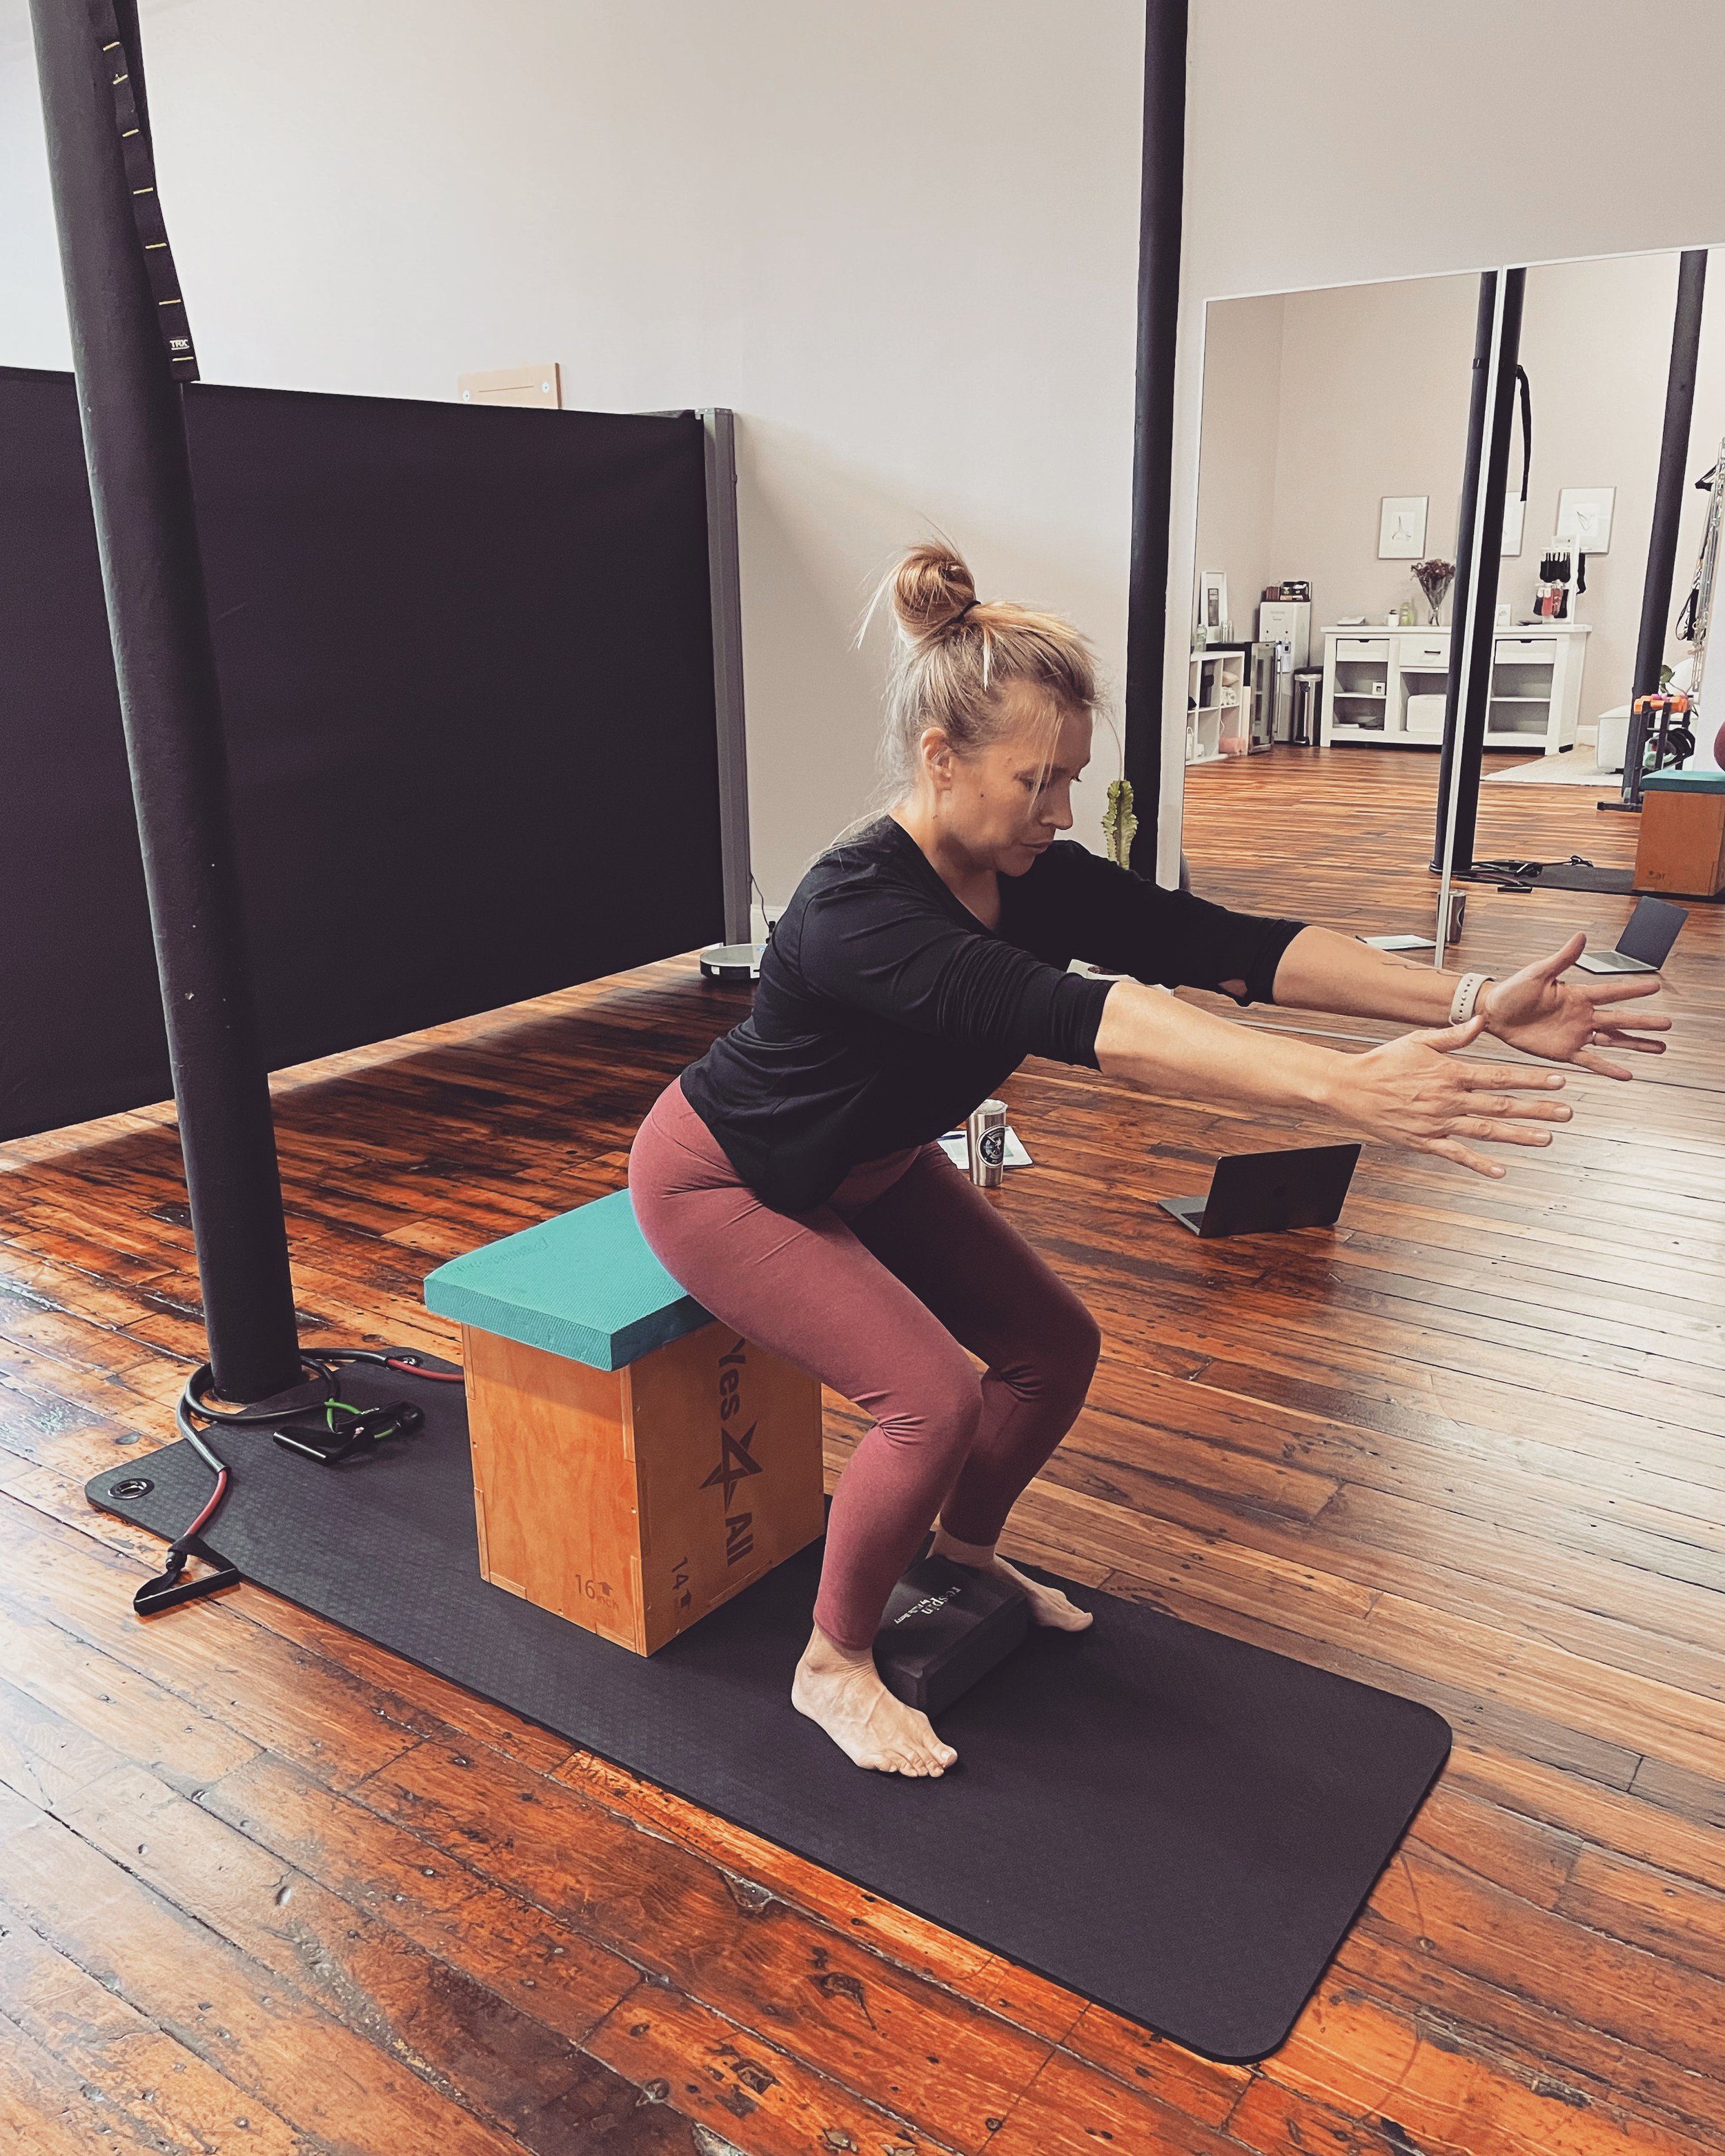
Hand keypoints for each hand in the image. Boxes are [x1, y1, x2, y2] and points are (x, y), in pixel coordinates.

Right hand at [1321, 1015, 1571, 1176]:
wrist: (1348, 1086)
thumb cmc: (1381, 1062)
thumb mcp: (1418, 1040)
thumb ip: (1454, 1036)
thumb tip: (1481, 1023)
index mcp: (1450, 1072)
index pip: (1500, 1076)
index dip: (1532, 1079)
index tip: (1558, 1081)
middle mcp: (1449, 1098)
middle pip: (1501, 1104)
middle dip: (1537, 1108)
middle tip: (1566, 1112)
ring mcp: (1437, 1122)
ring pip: (1486, 1129)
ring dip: (1518, 1134)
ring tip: (1545, 1138)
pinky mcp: (1423, 1141)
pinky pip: (1456, 1154)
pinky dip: (1478, 1164)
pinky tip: (1499, 1170)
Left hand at [1479, 932, 1670, 1077]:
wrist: (1493, 1014)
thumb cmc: (1512, 991)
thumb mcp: (1538, 972)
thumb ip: (1562, 958)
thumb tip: (1580, 937)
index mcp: (1577, 994)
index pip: (1612, 992)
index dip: (1633, 990)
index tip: (1655, 987)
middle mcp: (1582, 1015)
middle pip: (1620, 1019)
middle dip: (1644, 1022)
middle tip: (1667, 1024)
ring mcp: (1575, 1034)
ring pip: (1612, 1040)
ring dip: (1635, 1044)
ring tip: (1658, 1047)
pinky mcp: (1564, 1051)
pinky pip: (1590, 1061)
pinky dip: (1608, 1068)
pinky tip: (1625, 1073)